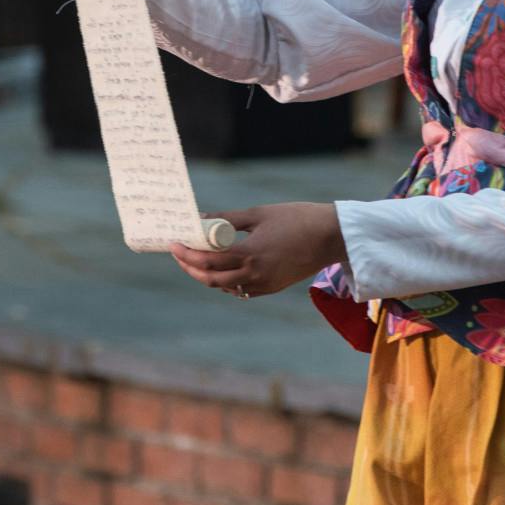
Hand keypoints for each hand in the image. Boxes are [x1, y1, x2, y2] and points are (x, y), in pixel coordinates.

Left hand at [169, 203, 346, 298]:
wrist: (330, 237)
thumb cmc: (296, 218)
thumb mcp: (258, 214)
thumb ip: (227, 219)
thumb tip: (201, 218)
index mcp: (250, 254)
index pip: (208, 260)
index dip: (186, 253)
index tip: (173, 243)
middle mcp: (255, 274)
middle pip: (211, 279)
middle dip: (190, 267)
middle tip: (179, 253)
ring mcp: (264, 284)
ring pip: (224, 286)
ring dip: (206, 276)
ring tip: (195, 259)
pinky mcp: (272, 287)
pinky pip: (241, 290)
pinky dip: (225, 281)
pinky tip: (220, 269)